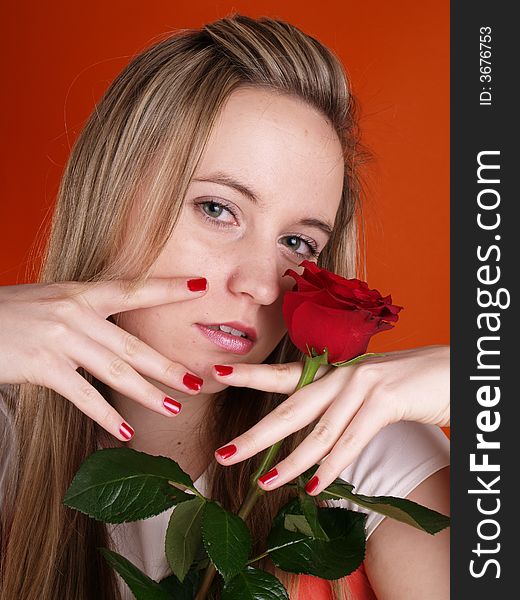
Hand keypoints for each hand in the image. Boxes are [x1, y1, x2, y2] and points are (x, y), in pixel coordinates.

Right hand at [0, 277, 207, 440]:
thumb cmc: (11, 313)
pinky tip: (124, 432)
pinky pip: (82, 394)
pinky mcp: (43, 364)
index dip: (168, 289)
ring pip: (114, 370)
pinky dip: (105, 415)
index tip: (200, 288)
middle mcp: (75, 312)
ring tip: (173, 408)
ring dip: (146, 393)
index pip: (134, 290)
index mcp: (81, 293)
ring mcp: (59, 338)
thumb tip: (116, 329)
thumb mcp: (52, 300)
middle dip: (166, 366)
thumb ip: (86, 313)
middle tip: (195, 381)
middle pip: (132, 344)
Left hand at [211, 345, 449, 494]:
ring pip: (319, 432)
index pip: (284, 374)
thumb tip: (312, 436)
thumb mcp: (365, 391)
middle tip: (224, 454)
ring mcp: (363, 386)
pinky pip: (352, 440)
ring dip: (291, 463)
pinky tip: (315, 486)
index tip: (217, 374)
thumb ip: (337, 406)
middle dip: (256, 435)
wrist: (450, 372)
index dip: (250, 375)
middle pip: (290, 408)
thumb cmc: (406, 384)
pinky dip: (332, 466)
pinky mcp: (385, 401)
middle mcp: (342, 375)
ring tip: (265, 483)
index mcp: (334, 372)